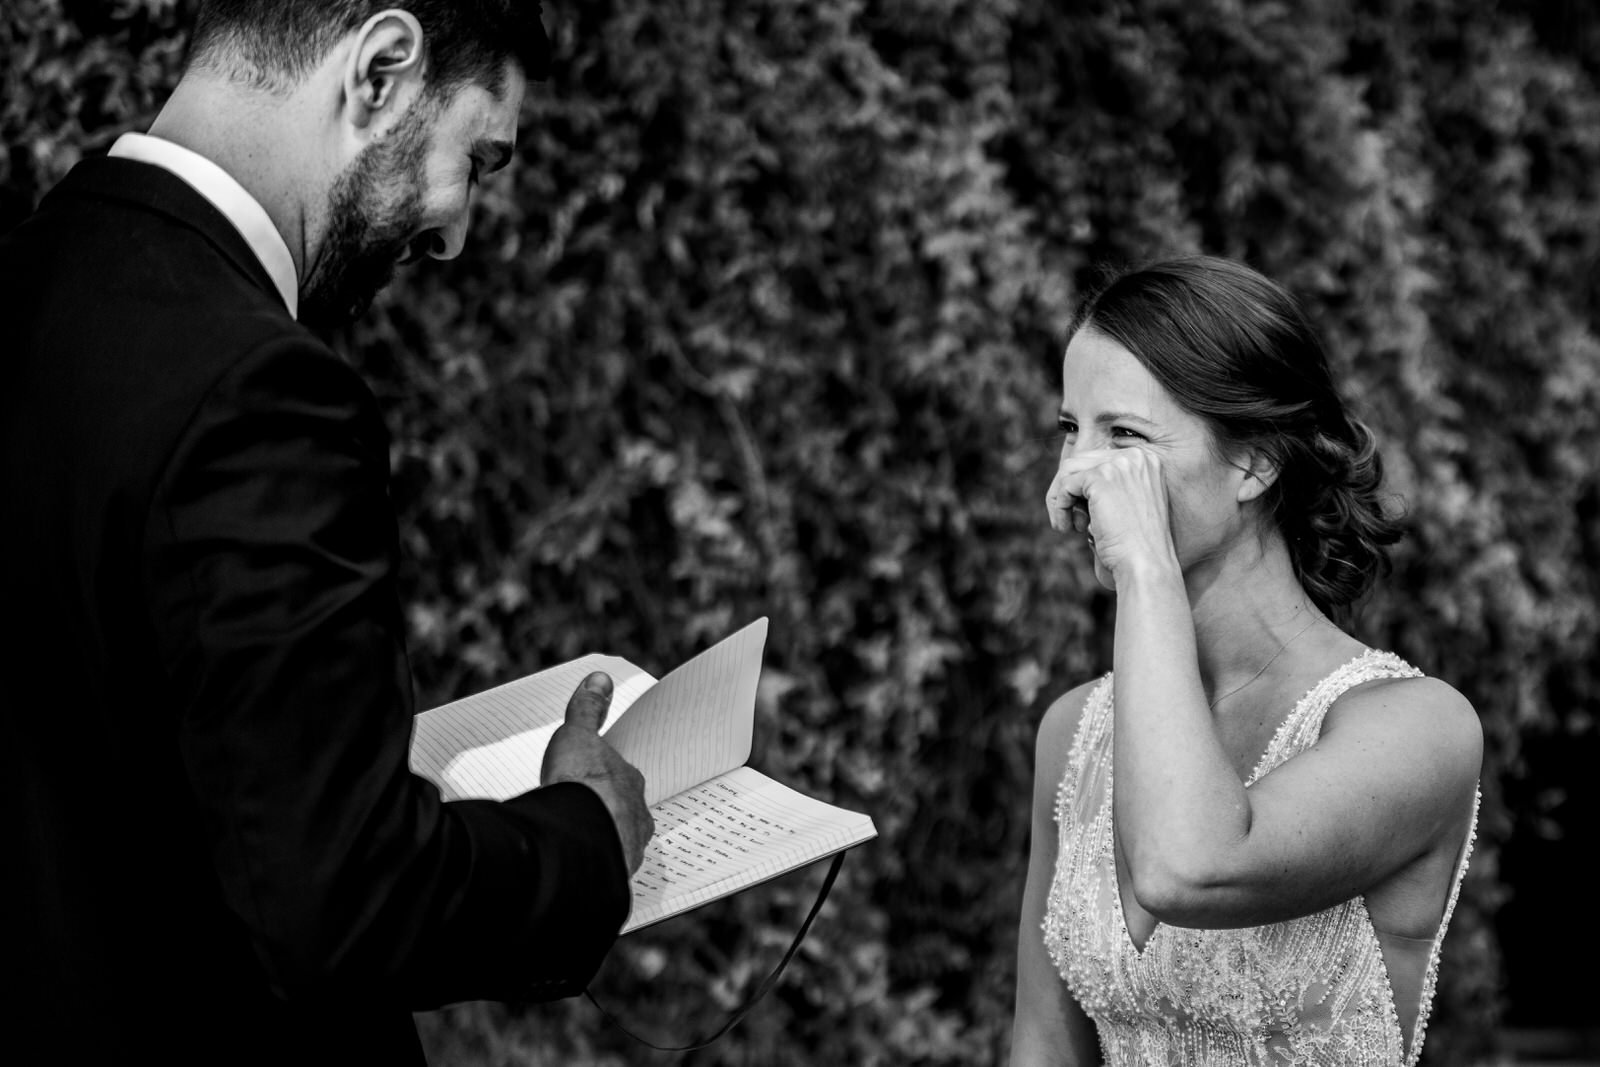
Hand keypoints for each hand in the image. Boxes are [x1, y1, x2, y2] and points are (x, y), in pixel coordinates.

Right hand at [541, 672, 653, 873]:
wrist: (577, 838)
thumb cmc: (579, 784)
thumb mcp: (577, 736)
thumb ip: (587, 710)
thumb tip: (601, 677)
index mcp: (630, 785)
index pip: (623, 781)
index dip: (605, 783)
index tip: (592, 787)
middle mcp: (637, 819)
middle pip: (625, 815)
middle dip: (606, 816)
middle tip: (581, 816)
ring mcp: (627, 851)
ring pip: (618, 846)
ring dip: (601, 845)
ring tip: (576, 845)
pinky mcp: (612, 879)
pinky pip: (604, 873)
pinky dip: (591, 871)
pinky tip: (575, 871)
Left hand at [1045, 447, 1178, 579]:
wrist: (1146, 563)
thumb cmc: (1136, 544)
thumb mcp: (1128, 504)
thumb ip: (1110, 486)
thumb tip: (1073, 477)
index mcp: (1146, 461)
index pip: (1100, 460)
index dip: (1084, 486)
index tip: (1084, 513)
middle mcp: (1134, 457)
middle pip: (1082, 462)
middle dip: (1069, 491)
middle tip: (1072, 520)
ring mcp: (1118, 465)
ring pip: (1069, 470)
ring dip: (1061, 498)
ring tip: (1067, 525)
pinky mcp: (1099, 478)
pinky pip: (1065, 485)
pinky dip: (1060, 507)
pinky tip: (1066, 527)